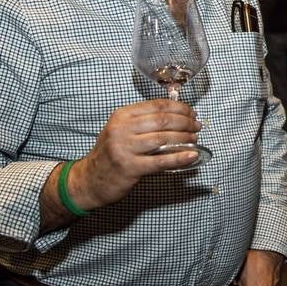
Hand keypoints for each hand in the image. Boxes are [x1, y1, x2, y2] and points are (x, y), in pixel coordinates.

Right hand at [69, 99, 200, 209]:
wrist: (90, 179)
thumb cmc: (110, 154)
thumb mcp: (120, 130)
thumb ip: (142, 121)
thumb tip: (175, 115)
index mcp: (122, 116)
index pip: (157, 105)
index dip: (179, 108)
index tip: (191, 112)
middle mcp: (122, 129)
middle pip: (163, 120)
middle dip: (185, 122)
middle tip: (196, 126)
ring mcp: (125, 148)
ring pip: (164, 138)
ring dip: (185, 138)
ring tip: (195, 139)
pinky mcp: (130, 167)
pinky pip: (161, 161)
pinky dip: (179, 158)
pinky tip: (192, 155)